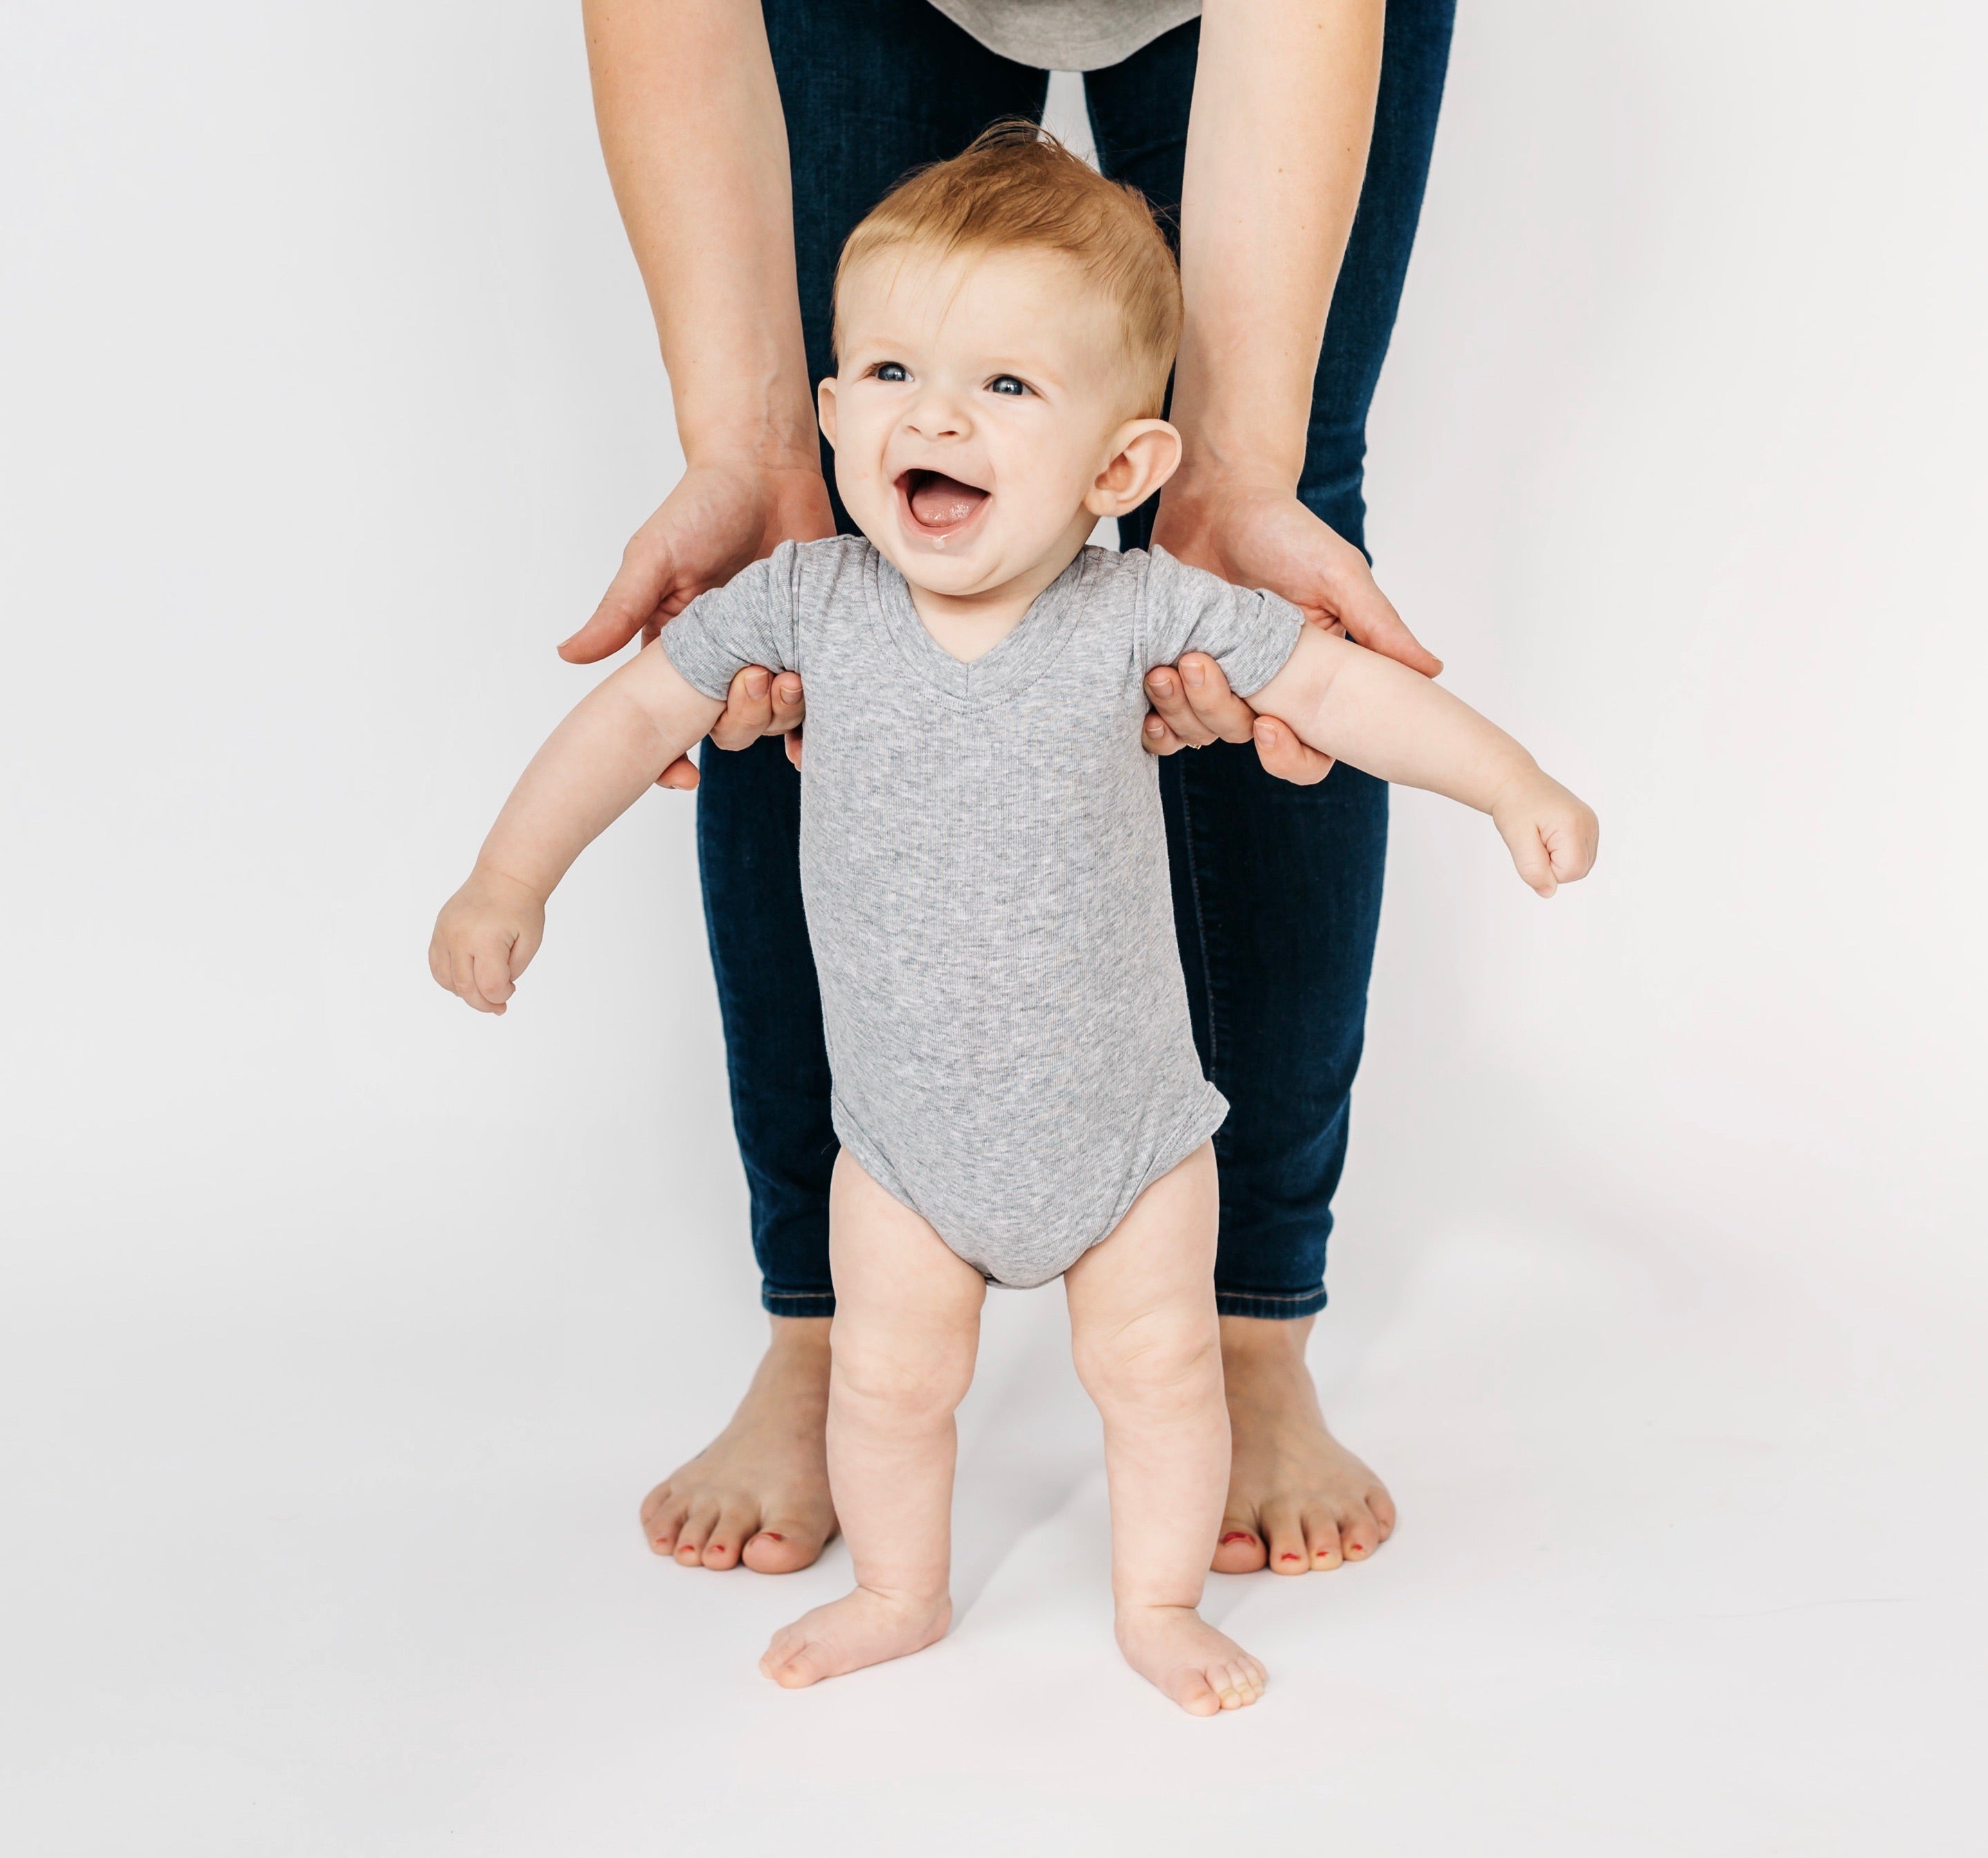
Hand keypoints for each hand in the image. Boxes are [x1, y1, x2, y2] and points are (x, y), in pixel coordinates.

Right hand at [428, 869, 546, 1014]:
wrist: (504, 877)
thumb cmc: (521, 908)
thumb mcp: (530, 942)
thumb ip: (512, 971)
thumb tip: (495, 991)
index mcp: (485, 939)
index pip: (488, 986)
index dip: (500, 997)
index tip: (511, 990)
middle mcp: (459, 938)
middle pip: (465, 988)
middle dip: (484, 1002)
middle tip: (499, 1005)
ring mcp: (444, 934)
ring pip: (446, 981)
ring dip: (465, 993)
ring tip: (483, 990)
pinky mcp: (438, 931)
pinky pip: (436, 966)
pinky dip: (449, 980)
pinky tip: (467, 980)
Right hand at [558, 455, 831, 786]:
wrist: (767, 469)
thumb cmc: (702, 506)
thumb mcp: (654, 558)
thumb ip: (620, 611)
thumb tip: (568, 656)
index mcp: (676, 651)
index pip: (665, 719)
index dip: (668, 756)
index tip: (684, 777)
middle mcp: (720, 662)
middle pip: (725, 728)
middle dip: (741, 721)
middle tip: (758, 678)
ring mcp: (767, 656)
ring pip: (771, 720)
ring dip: (781, 715)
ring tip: (793, 676)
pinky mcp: (809, 644)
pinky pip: (814, 700)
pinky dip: (816, 722)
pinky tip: (820, 722)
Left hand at [1144, 471, 1442, 783]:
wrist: (1220, 496)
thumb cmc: (1285, 530)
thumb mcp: (1338, 574)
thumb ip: (1378, 626)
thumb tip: (1432, 673)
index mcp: (1311, 681)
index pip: (1311, 750)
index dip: (1290, 757)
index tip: (1270, 727)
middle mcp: (1266, 689)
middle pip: (1244, 739)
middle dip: (1216, 710)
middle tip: (1197, 662)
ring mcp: (1218, 681)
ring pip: (1199, 732)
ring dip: (1179, 709)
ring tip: (1166, 666)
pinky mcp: (1175, 668)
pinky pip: (1163, 722)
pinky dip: (1154, 721)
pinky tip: (1149, 695)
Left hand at [1489, 769, 1599, 897]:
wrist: (1516, 783)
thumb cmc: (1514, 806)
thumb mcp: (1516, 839)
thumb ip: (1532, 869)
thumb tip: (1548, 892)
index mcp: (1574, 825)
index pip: (1571, 872)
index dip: (1548, 870)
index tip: (1533, 848)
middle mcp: (1590, 824)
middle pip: (1579, 870)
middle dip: (1554, 866)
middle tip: (1535, 843)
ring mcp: (1592, 824)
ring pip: (1581, 865)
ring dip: (1559, 860)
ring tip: (1542, 838)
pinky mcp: (1589, 826)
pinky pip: (1580, 854)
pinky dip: (1563, 852)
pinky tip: (1550, 836)